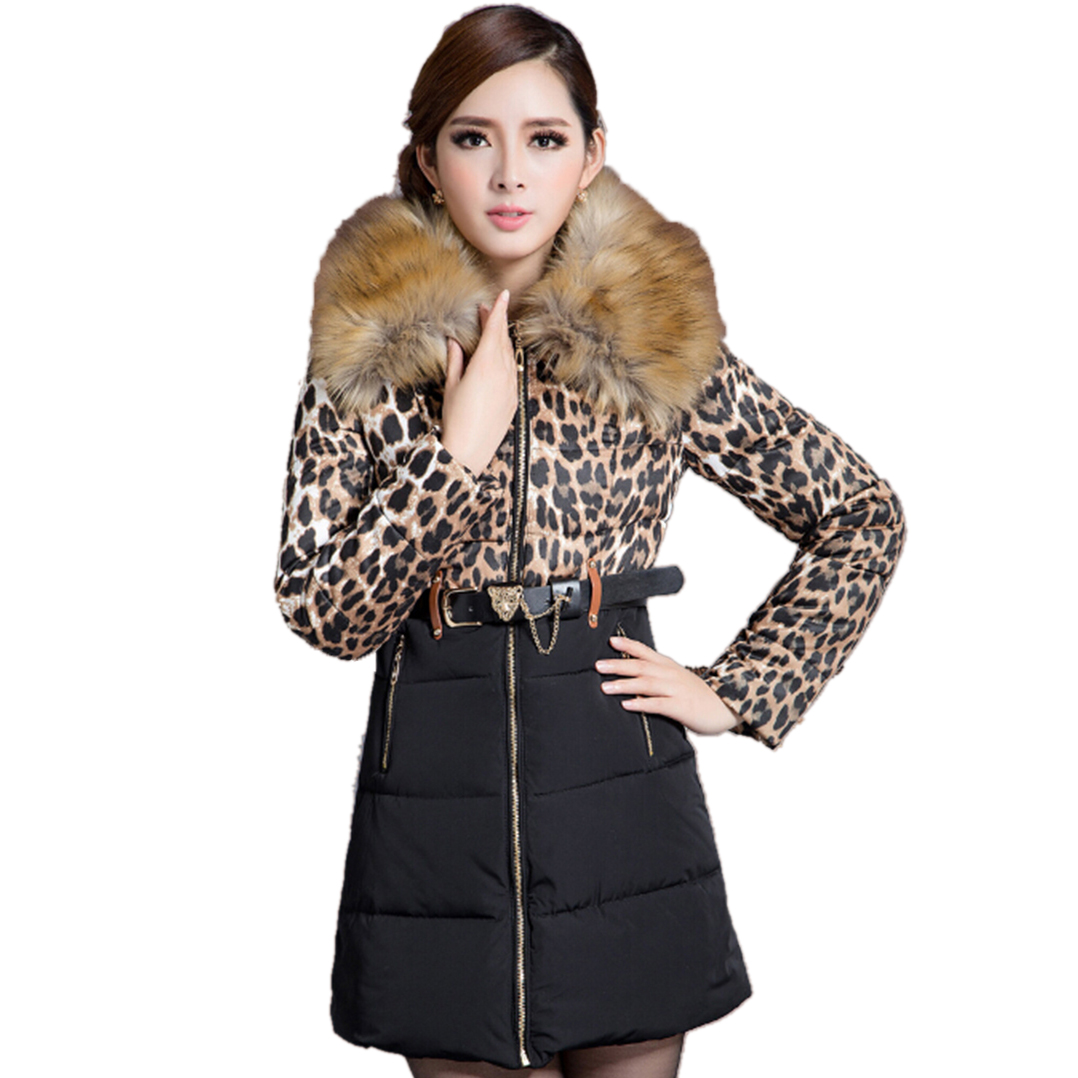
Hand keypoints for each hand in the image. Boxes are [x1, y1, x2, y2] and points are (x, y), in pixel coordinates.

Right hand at [440, 288, 518, 476]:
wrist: (471, 449)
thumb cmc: (456, 418)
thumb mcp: (451, 386)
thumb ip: (456, 360)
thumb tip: (455, 342)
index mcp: (486, 365)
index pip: (495, 330)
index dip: (498, 311)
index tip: (503, 294)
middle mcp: (503, 373)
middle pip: (504, 340)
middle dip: (497, 323)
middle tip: (486, 310)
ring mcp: (511, 386)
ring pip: (510, 355)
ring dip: (502, 340)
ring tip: (491, 330)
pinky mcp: (514, 398)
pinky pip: (513, 371)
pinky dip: (506, 359)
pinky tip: (497, 357)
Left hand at [594, 634, 742, 735]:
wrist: (725, 706)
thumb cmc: (698, 694)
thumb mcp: (677, 678)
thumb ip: (657, 676)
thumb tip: (632, 676)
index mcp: (668, 666)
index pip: (645, 652)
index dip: (628, 645)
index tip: (611, 640)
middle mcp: (670, 674)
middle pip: (641, 666)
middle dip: (618, 664)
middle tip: (598, 665)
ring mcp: (675, 690)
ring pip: (646, 684)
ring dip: (624, 684)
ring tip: (605, 686)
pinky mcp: (680, 707)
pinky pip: (658, 704)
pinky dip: (641, 703)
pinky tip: (627, 704)